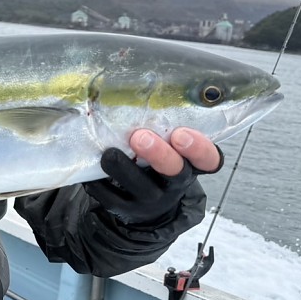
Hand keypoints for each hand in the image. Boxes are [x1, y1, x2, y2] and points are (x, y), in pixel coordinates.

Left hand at [84, 128, 222, 226]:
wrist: (146, 206)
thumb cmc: (156, 160)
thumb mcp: (167, 146)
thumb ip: (162, 127)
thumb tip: (142, 89)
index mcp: (191, 164)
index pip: (208, 159)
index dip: (199, 148)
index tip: (181, 134)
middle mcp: (175, 183)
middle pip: (175, 171)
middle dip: (159, 154)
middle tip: (140, 137)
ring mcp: (151, 199)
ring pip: (141, 186)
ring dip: (124, 167)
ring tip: (109, 153)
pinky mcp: (127, 210)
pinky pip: (112, 198)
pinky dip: (100, 183)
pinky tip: (92, 166)